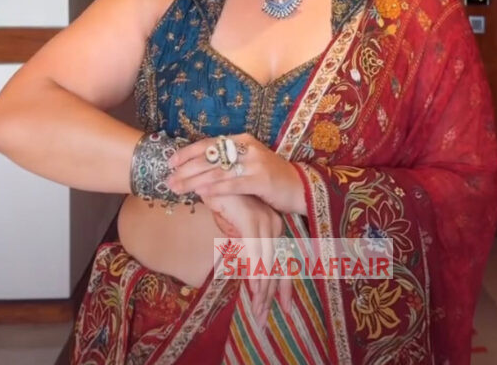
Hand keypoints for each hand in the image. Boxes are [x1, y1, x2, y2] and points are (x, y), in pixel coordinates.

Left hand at [167, 134, 306, 214]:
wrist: (301, 186)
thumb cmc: (270, 178)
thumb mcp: (248, 163)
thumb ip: (228, 163)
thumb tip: (198, 170)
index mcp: (242, 140)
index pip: (209, 143)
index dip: (188, 152)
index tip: (170, 161)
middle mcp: (247, 148)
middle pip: (210, 157)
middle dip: (186, 169)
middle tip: (169, 179)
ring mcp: (255, 163)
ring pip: (217, 171)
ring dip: (194, 181)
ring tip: (178, 188)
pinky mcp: (261, 179)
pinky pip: (233, 184)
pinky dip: (215, 189)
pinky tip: (200, 193)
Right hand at [202, 193, 292, 327]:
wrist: (211, 177)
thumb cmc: (222, 203)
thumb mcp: (234, 231)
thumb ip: (245, 249)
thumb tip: (250, 273)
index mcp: (273, 227)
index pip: (282, 262)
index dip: (284, 287)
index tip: (285, 309)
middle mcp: (273, 225)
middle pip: (276, 266)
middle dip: (270, 295)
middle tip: (262, 319)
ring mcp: (264, 221)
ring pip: (266, 262)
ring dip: (261, 289)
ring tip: (258, 311)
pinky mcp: (251, 219)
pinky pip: (254, 251)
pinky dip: (254, 271)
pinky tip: (253, 289)